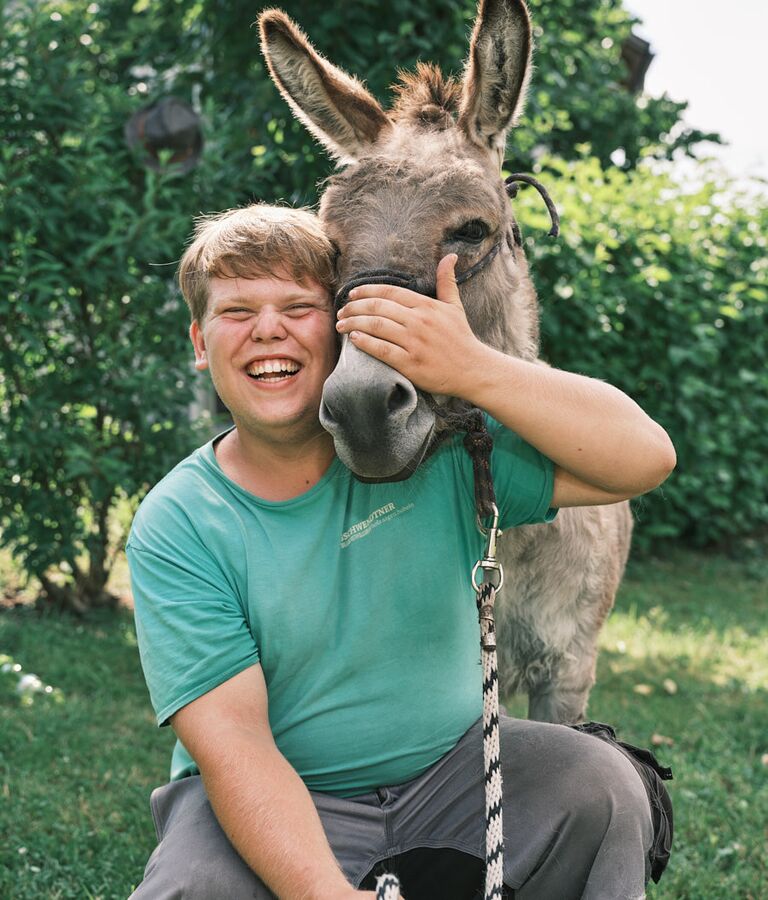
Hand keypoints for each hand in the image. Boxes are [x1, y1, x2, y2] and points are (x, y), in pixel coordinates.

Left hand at [335, 254, 488, 398]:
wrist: (472, 369)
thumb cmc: (461, 338)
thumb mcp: (455, 306)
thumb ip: (447, 281)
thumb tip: (450, 256)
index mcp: (426, 306)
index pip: (389, 292)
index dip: (366, 291)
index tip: (351, 294)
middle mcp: (419, 321)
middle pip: (378, 307)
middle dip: (354, 307)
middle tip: (341, 310)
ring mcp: (414, 342)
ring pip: (376, 326)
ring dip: (354, 323)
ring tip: (341, 324)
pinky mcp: (410, 363)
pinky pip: (381, 350)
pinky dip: (365, 342)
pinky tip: (354, 339)